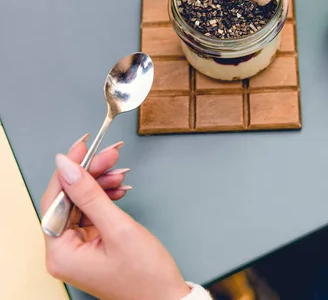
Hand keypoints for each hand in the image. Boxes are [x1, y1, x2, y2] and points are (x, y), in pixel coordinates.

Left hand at [42, 135, 190, 299]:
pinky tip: (119, 189)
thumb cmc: (146, 275)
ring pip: (82, 205)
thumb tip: (67, 167)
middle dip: (91, 175)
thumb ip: (91, 195)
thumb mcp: (119, 228)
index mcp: (61, 254)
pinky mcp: (92, 248)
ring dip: (100, 185)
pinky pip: (92, 215)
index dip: (69, 170)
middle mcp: (64, 253)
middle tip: (110, 155)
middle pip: (69, 200)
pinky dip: (105, 199)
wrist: (166, 299)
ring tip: (120, 171)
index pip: (56, 200)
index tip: (82, 147)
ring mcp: (78, 250)